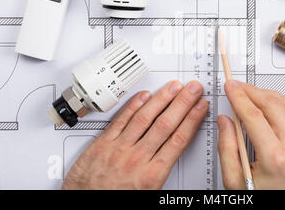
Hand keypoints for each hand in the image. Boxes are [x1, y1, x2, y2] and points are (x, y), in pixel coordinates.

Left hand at [62, 80, 208, 189]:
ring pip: (145, 118)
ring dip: (161, 99)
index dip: (192, 119)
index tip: (200, 107)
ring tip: (173, 87)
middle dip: (182, 103)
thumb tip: (175, 158)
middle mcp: (136, 159)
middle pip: (165, 124)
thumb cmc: (115, 202)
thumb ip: (161, 175)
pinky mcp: (102, 144)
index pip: (179, 139)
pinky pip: (120, 120)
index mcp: (152, 176)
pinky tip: (144, 96)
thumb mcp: (148, 195)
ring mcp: (118, 149)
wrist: (84, 207)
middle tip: (192, 89)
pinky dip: (133, 106)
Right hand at [218, 80, 284, 189]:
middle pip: (272, 103)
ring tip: (250, 93)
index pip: (253, 114)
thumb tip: (225, 122)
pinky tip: (269, 103)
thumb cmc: (268, 202)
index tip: (230, 87)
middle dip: (251, 90)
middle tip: (237, 87)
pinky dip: (280, 103)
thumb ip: (227, 149)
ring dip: (266, 93)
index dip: (239, 96)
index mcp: (275, 157)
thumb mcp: (237, 183)